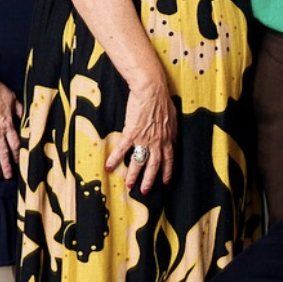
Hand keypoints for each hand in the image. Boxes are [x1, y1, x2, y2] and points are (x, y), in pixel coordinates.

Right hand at [106, 75, 174, 193]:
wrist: (151, 90)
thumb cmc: (162, 101)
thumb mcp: (173, 119)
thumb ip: (172, 132)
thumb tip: (174, 140)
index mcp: (168, 138)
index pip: (169, 160)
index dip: (167, 172)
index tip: (165, 183)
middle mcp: (158, 142)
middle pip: (154, 166)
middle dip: (150, 180)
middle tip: (145, 192)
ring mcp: (144, 138)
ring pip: (139, 161)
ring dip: (134, 175)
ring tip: (129, 186)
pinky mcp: (131, 132)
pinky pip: (122, 149)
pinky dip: (115, 158)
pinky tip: (109, 167)